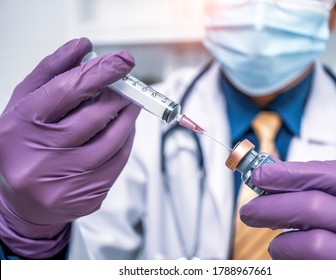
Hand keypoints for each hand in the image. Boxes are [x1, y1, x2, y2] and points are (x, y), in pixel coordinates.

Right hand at [0, 38, 139, 257]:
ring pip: (114, 140)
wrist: (20, 201)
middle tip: (128, 86)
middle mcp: (42, 156)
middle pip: (96, 116)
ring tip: (128, 105)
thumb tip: (82, 47)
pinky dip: (126, 141)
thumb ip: (51, 72)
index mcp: (23, 125)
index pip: (68, 90)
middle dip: (119, 95)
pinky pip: (119, 161)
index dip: (101, 72)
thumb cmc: (22, 146)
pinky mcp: (86, 195)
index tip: (122, 61)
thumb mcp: (25, 103)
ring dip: (128, 117)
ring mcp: (65, 180)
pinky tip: (123, 131)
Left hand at [240, 160, 335, 258]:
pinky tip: (291, 259)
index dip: (290, 173)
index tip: (260, 175)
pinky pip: (312, 268)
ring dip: (282, 243)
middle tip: (250, 212)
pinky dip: (292, 262)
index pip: (334, 175)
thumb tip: (271, 175)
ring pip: (312, 244)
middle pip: (313, 207)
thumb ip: (323, 187)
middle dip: (271, 206)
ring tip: (276, 245)